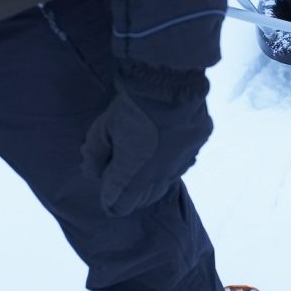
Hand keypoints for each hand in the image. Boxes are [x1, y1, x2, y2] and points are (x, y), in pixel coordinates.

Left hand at [81, 62, 211, 216]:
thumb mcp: (101, 130)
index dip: (108, 198)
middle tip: (121, 167)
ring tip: (143, 150)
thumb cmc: (130, 108)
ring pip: (165, 181)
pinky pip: (181, 161)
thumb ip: (94, 157)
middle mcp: (161, 178)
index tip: (106, 179)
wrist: (170, 82)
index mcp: (134, 178)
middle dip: (130, 190)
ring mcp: (182, 163)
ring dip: (152, 173)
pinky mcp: (197, 147)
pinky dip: (170, 156)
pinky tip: (164, 137)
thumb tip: (92, 172)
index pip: (117, 207)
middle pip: (143, 200)